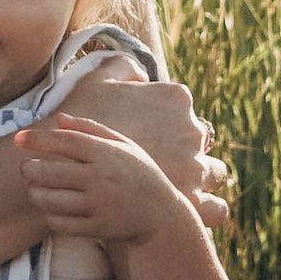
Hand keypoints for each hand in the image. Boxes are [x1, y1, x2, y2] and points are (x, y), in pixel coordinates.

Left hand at [16, 113, 184, 246]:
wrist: (161, 214)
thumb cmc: (138, 173)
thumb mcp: (123, 145)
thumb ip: (91, 129)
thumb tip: (59, 119)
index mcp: (107, 153)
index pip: (66, 141)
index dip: (39, 139)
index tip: (19, 139)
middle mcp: (101, 178)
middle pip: (51, 172)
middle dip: (29, 169)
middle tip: (25, 168)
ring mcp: (99, 205)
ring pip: (52, 200)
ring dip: (35, 193)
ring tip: (33, 188)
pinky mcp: (98, 228)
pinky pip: (61, 223)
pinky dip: (49, 215)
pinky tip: (50, 208)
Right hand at [74, 74, 230, 231]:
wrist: (65, 168)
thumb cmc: (78, 122)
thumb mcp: (98, 80)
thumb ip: (124, 68)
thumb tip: (141, 74)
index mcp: (176, 99)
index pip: (184, 112)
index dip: (169, 127)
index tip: (153, 139)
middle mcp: (192, 131)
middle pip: (202, 143)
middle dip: (187, 152)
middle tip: (163, 165)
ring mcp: (194, 167)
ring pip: (215, 175)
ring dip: (201, 180)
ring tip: (178, 189)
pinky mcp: (190, 200)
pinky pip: (215, 209)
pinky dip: (206, 210)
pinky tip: (187, 211)